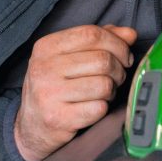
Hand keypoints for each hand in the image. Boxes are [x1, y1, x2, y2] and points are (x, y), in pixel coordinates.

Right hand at [14, 24, 136, 160]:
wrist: (31, 127)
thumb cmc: (56, 86)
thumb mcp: (69, 56)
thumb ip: (100, 40)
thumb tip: (130, 34)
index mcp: (46, 47)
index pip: (92, 34)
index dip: (117, 43)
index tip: (125, 55)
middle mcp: (44, 68)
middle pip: (102, 59)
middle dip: (118, 69)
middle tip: (116, 77)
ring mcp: (49, 94)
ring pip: (104, 84)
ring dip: (111, 90)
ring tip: (103, 93)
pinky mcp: (58, 119)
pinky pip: (99, 108)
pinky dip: (103, 108)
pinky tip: (93, 108)